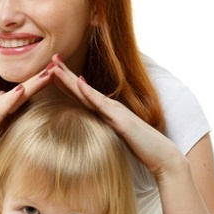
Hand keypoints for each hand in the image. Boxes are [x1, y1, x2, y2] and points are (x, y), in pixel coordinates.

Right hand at [0, 66, 54, 176]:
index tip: (57, 73)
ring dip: (33, 83)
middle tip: (60, 62)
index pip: (23, 93)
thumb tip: (9, 106)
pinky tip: (22, 90)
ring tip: (50, 71)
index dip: (39, 83)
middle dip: (41, 76)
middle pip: (23, 89)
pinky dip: (12, 98)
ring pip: (15, 95)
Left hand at [49, 54, 187, 178]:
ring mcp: (115, 112)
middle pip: (82, 89)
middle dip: (65, 74)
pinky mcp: (121, 120)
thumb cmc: (142, 148)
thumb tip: (94, 129)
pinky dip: (89, 93)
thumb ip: (107, 129)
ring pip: (88, 93)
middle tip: (51, 58)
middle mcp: (110, 107)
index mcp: (107, 112)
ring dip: (70, 78)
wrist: (162, 156)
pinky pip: (102, 105)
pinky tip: (78, 82)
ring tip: (56, 65)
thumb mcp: (117, 136)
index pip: (83, 95)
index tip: (52, 71)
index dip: (67, 82)